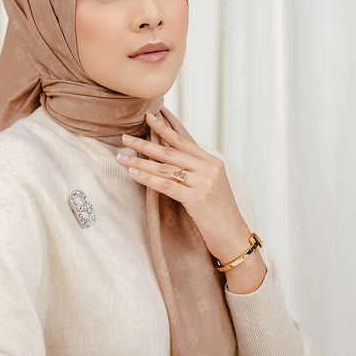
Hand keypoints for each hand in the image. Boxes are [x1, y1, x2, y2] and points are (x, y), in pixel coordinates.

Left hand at [117, 113, 265, 291]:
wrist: (235, 238)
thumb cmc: (220, 215)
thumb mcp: (211, 187)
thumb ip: (195, 172)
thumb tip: (170, 162)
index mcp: (213, 162)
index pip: (183, 141)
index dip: (164, 129)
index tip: (148, 117)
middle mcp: (209, 168)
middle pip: (170, 152)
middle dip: (145, 144)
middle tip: (125, 137)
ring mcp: (204, 183)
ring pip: (164, 168)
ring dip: (139, 161)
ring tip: (121, 157)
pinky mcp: (196, 198)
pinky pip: (165, 185)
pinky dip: (146, 178)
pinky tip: (132, 172)